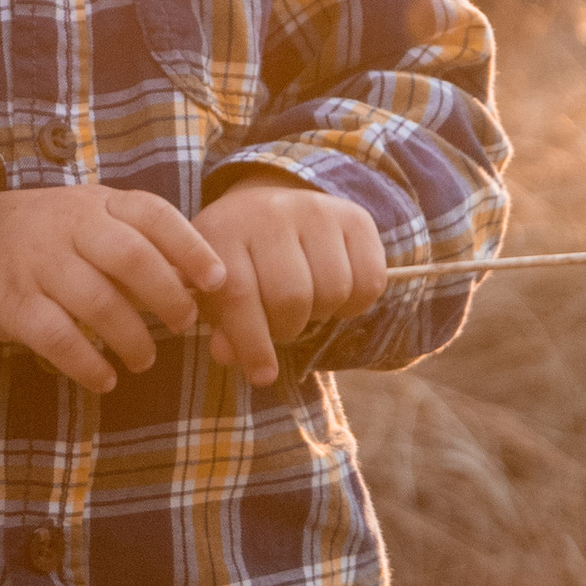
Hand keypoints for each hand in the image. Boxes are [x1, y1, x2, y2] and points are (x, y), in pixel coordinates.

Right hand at [0, 182, 225, 392]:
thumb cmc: (48, 238)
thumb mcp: (91, 220)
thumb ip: (140, 243)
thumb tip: (202, 285)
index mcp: (97, 204)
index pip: (153, 215)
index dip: (192, 247)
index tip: (218, 281)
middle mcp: (69, 228)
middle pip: (132, 258)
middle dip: (168, 296)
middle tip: (183, 324)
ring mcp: (39, 265)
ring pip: (99, 303)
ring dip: (133, 339)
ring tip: (144, 359)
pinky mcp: (12, 305)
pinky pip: (59, 338)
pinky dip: (88, 364)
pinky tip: (105, 379)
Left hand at [198, 173, 386, 381]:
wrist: (269, 207)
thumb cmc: (238, 261)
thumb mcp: (215, 290)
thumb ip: (220, 323)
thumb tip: (229, 355)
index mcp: (225, 232)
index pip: (241, 295)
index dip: (253, 344)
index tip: (262, 377)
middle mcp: (270, 214)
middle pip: (292, 297)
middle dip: (288, 328)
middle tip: (283, 325)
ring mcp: (315, 210)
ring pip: (333, 289)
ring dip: (321, 313)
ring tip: (307, 305)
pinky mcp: (355, 217)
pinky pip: (370, 279)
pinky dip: (356, 303)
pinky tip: (336, 296)